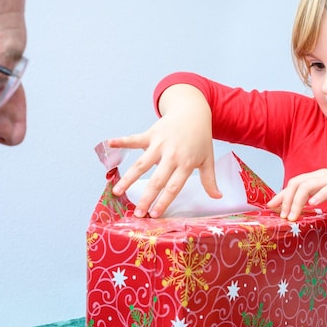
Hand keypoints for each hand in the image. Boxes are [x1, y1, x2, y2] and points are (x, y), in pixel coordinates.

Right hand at [108, 83, 220, 216]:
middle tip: (137, 213)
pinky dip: (122, 141)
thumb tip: (217, 197)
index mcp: (186, 163)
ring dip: (128, 178)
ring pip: (141, 164)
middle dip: (146, 197)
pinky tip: (109, 144)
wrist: (193, 112)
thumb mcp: (207, 158)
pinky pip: (134, 139)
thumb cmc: (200, 138)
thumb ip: (209, 179)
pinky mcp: (151, 134)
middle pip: (157, 180)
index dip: (164, 201)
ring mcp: (159, 144)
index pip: (174, 186)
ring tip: (117, 192)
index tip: (155, 215)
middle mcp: (172, 154)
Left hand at [269, 169, 326, 239]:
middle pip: (296, 184)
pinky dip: (318, 196)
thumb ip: (315, 197)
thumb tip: (300, 208)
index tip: (270, 207)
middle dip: (285, 200)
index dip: (280, 195)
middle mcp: (320, 176)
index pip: (293, 184)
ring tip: (292, 216)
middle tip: (282, 216)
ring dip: (296, 202)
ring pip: (307, 187)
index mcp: (316, 178)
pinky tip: (312, 205)